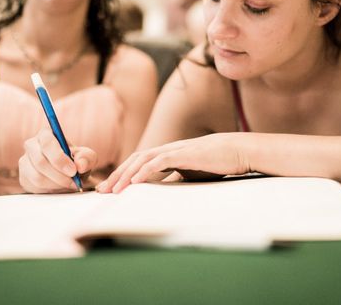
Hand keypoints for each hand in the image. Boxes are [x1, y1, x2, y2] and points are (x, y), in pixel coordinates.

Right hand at [19, 128, 97, 192]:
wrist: (70, 176)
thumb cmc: (77, 162)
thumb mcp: (87, 158)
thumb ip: (87, 158)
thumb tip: (80, 164)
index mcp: (46, 134)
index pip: (47, 143)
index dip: (59, 159)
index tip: (73, 171)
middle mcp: (31, 145)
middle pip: (40, 162)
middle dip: (59, 175)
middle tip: (73, 182)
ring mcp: (25, 162)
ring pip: (36, 177)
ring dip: (56, 184)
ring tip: (68, 184)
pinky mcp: (24, 177)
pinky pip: (34, 187)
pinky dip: (50, 190)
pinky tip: (58, 186)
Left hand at [97, 133, 250, 193]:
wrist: (237, 151)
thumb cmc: (217, 161)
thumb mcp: (192, 172)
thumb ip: (176, 177)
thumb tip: (164, 188)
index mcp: (168, 154)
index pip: (139, 162)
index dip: (123, 174)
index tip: (110, 189)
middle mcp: (168, 149)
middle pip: (135, 159)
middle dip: (117, 175)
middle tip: (102, 191)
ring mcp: (175, 150)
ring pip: (143, 160)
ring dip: (127, 175)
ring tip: (114, 189)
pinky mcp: (184, 154)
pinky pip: (160, 162)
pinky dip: (145, 171)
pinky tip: (136, 182)